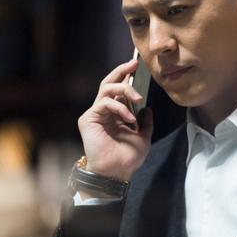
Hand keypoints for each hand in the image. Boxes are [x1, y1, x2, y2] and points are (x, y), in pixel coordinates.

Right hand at [77, 59, 153, 184]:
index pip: (119, 90)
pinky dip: (119, 107)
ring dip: (124, 89)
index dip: (127, 76)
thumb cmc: (127, 159)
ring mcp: (95, 114)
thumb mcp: (143, 138)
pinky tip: (129, 117)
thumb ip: (146, 123)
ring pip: (106, 89)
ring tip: (138, 98)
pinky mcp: (89, 119)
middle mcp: (104, 112)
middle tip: (134, 63)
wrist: (115, 173)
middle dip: (121, 71)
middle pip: (109, 83)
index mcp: (115, 115)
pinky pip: (104, 103)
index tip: (138, 66)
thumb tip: (148, 109)